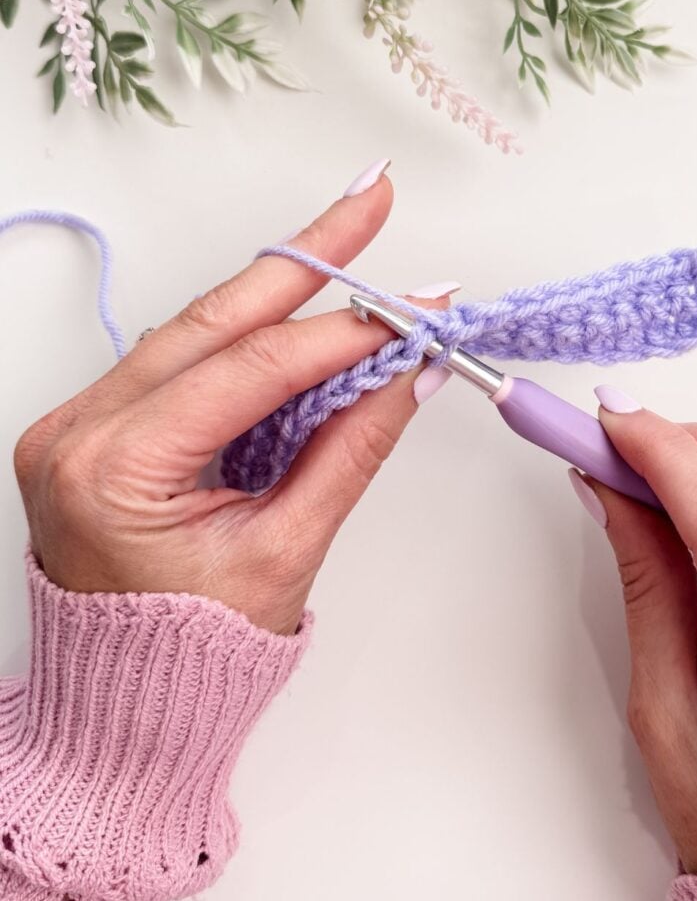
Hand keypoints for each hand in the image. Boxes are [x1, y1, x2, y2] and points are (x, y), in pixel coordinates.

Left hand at [14, 174, 442, 634]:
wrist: (127, 701)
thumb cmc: (195, 653)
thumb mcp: (286, 553)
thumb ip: (349, 451)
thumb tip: (408, 372)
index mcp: (113, 471)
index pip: (250, 371)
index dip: (342, 333)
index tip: (413, 309)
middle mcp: (79, 431)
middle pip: (211, 320)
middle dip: (303, 257)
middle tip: (371, 199)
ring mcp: (80, 422)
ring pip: (197, 330)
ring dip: (278, 290)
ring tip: (348, 241)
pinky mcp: (100, 424)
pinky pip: (184, 360)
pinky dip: (249, 336)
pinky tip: (300, 308)